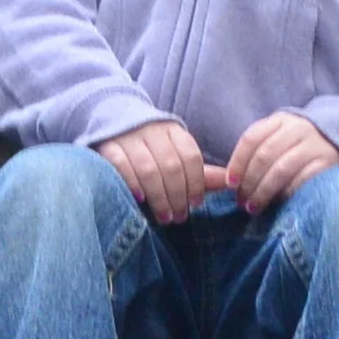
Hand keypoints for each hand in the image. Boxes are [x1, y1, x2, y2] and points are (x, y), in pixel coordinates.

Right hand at [95, 119, 215, 223]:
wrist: (112, 121)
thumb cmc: (151, 147)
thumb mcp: (175, 154)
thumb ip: (199, 172)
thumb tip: (230, 183)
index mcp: (173, 131)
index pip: (191, 156)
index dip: (196, 183)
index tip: (196, 205)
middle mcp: (153, 131)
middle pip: (171, 165)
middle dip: (178, 195)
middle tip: (179, 217)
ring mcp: (129, 137)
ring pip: (148, 168)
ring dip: (159, 196)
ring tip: (165, 217)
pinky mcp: (108, 146)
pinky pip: (122, 165)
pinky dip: (132, 183)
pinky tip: (140, 199)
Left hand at [223, 111, 338, 213]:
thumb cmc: (300, 143)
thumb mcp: (280, 136)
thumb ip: (258, 151)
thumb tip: (233, 181)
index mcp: (280, 121)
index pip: (252, 138)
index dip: (237, 162)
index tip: (230, 184)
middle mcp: (297, 129)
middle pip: (264, 156)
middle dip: (249, 182)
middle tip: (241, 202)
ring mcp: (314, 145)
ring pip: (281, 170)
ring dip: (263, 192)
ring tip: (254, 207)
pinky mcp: (327, 163)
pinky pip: (301, 180)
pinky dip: (286, 194)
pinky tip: (279, 203)